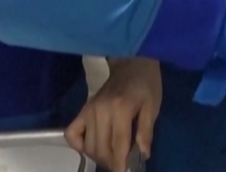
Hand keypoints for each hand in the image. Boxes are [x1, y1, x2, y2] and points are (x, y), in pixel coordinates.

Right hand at [65, 57, 160, 171]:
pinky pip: (72, 135)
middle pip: (101, 148)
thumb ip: (146, 131)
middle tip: (122, 163)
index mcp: (121, 108)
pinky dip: (80, 146)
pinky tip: (94, 146)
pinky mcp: (81, 110)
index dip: (120, 162)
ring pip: (88, 145)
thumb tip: (143, 155)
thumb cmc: (146, 84)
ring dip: (99, 156)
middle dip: (111, 161)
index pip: (118, 143)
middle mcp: (100, 110)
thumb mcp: (153, 106)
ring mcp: (88, 110)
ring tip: (113, 156)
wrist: (131, 64)